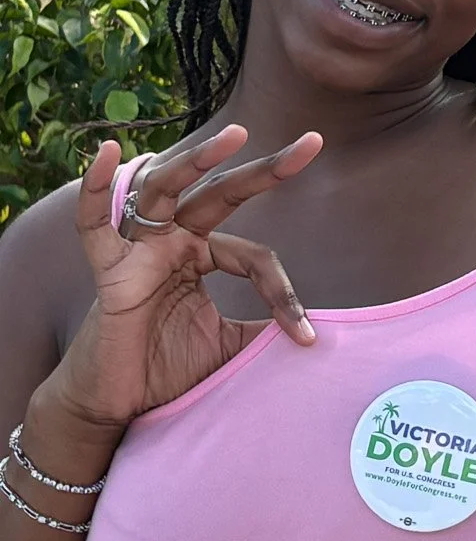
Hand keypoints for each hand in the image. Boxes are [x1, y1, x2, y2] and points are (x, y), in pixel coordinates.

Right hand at [46, 128, 322, 434]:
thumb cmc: (167, 369)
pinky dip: (94, 188)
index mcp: (202, 254)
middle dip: (264, 170)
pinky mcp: (109, 271)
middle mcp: (173, 240)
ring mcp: (140, 249)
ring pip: (166, 189)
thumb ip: (262, 331)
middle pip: (220, 194)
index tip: (306, 336)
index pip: (254, 255)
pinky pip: (93, 225)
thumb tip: (317, 336)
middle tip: (311, 143)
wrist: (117, 404)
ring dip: (197, 160)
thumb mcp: (228, 347)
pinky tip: (105, 151)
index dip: (282, 293)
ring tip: (236, 136)